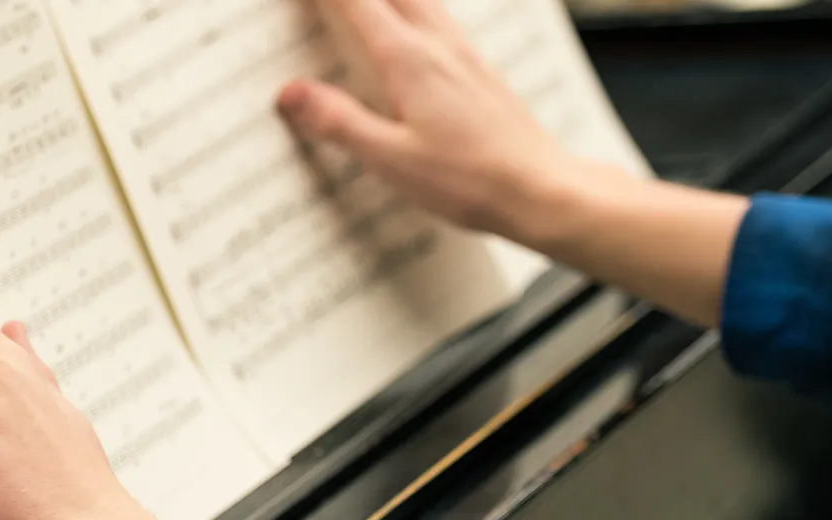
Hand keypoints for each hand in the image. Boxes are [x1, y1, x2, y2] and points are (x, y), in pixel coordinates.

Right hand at [278, 0, 588, 241]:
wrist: (541, 190)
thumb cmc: (472, 181)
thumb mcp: (391, 159)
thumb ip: (339, 123)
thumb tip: (291, 94)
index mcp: (409, 61)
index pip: (352, 3)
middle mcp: (438, 45)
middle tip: (322, 4)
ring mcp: (463, 54)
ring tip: (359, 7)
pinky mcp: (478, 70)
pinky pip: (437, 19)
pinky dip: (410, 9)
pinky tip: (412, 25)